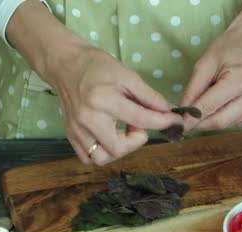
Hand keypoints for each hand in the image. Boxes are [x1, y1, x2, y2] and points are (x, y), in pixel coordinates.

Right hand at [47, 47, 182, 165]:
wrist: (66, 64)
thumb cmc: (98, 67)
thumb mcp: (128, 75)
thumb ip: (150, 96)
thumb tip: (170, 112)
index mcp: (102, 100)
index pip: (140, 119)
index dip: (163, 122)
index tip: (176, 121)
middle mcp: (87, 119)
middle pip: (118, 148)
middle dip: (136, 140)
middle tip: (137, 123)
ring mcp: (76, 130)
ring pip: (102, 158)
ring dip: (120, 149)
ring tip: (122, 131)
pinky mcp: (70, 135)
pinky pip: (89, 158)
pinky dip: (104, 152)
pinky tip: (110, 136)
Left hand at [180, 28, 241, 130]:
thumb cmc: (229, 48)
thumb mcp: (205, 63)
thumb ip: (193, 90)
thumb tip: (183, 116)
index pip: (211, 107)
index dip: (192, 119)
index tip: (178, 126)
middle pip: (221, 121)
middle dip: (201, 124)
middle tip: (187, 121)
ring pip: (230, 124)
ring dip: (213, 120)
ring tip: (208, 106)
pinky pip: (240, 121)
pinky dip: (227, 117)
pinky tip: (225, 104)